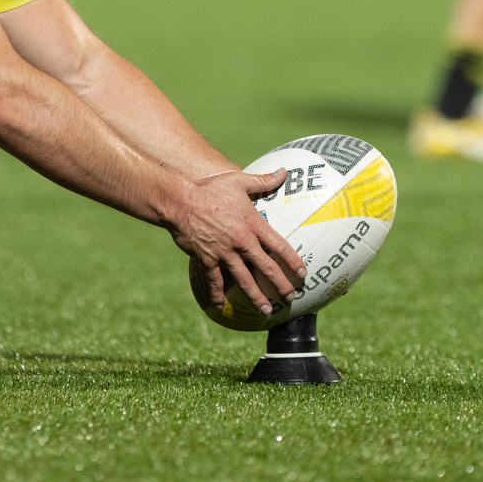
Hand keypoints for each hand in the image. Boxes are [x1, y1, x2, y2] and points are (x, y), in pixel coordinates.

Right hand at [168, 169, 306, 314]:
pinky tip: (222, 307)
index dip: (292, 261)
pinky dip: (219, 295)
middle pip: (266, 268)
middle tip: (289, 297)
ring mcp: (225, 253)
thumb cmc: (210, 189)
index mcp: (252, 224)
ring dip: (257, 297)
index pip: (279, 246)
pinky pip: (215, 281)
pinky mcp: (207, 259)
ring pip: (245, 280)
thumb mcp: (238, 181)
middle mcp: (242, 242)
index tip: (302, 274)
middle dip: (280, 285)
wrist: (180, 201)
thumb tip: (284, 171)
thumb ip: (263, 180)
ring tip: (266, 309)